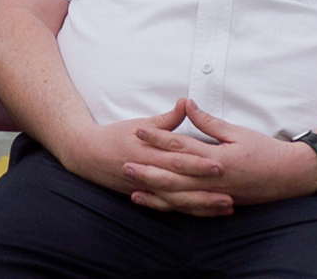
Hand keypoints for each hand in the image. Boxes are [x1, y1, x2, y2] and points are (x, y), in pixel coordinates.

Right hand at [53, 101, 221, 198]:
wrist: (87, 155)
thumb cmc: (115, 136)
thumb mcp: (141, 124)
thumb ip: (167, 119)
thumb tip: (185, 102)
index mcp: (147, 153)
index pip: (176, 159)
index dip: (198, 164)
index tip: (219, 165)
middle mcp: (147, 174)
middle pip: (180, 185)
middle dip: (205, 191)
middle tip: (229, 193)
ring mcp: (146, 189)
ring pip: (177, 201)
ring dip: (201, 205)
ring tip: (225, 207)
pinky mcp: (146, 197)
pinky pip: (170, 207)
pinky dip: (188, 211)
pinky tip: (206, 213)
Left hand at [124, 99, 316, 215]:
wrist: (289, 176)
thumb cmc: (265, 151)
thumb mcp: (237, 131)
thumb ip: (209, 122)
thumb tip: (189, 105)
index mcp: (216, 159)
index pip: (181, 147)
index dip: (158, 138)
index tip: (140, 130)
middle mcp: (213, 180)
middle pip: (173, 177)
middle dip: (148, 170)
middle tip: (125, 164)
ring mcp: (215, 195)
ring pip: (178, 197)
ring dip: (154, 193)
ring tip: (133, 188)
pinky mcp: (217, 204)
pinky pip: (190, 209)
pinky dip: (171, 207)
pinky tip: (157, 203)